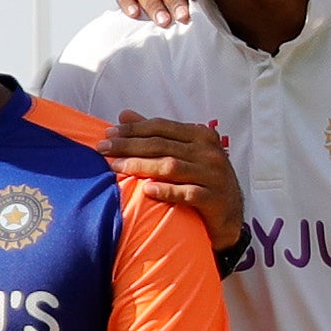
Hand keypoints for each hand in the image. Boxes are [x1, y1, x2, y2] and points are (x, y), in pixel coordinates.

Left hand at [102, 109, 244, 251]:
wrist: (228, 216)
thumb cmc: (200, 180)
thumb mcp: (183, 153)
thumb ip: (157, 134)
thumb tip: (124, 114)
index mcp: (202, 136)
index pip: (161, 127)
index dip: (133, 129)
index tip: (107, 133)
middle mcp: (210, 153)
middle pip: (162, 145)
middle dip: (129, 146)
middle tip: (102, 149)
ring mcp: (215, 176)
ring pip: (171, 166)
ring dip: (140, 166)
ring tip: (116, 167)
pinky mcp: (216, 199)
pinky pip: (188, 193)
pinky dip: (167, 190)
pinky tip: (146, 190)